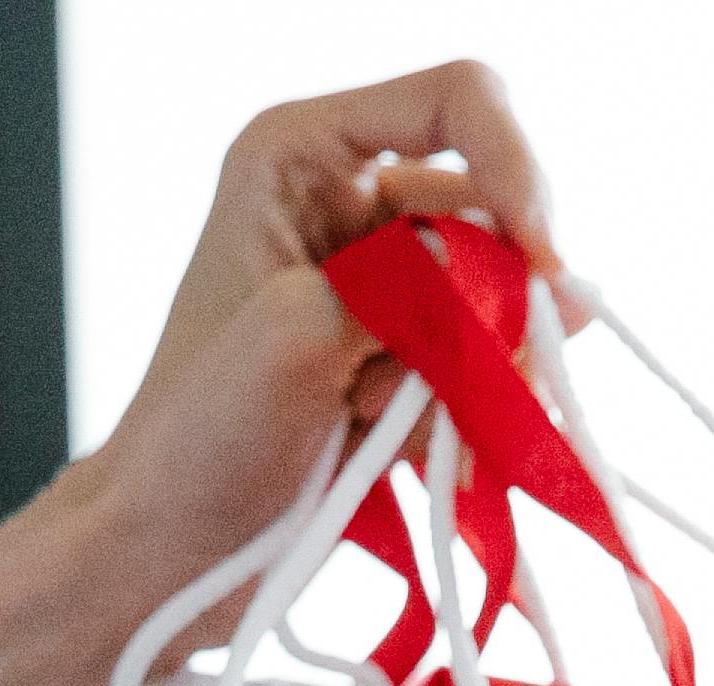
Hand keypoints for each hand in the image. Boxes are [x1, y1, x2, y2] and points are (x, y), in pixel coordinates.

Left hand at [61, 62, 581, 622]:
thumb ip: (418, 288)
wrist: (170, 557)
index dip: (516, 167)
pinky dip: (467, 416)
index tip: (539, 264)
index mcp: (302, 155)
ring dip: (468, 378)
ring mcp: (385, 282)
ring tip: (379, 431)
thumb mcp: (302, 335)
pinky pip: (491, 363)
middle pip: (495, 211)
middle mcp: (349, 200)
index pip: (458, 101)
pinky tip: (392, 455)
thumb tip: (542, 282)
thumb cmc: (194, 442)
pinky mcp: (408, 356)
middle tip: (441, 388)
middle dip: (487, 307)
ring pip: (502, 298)